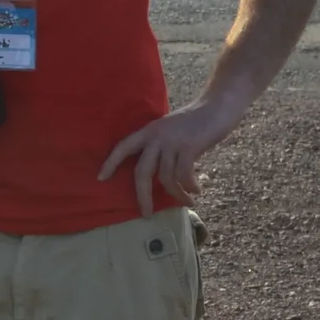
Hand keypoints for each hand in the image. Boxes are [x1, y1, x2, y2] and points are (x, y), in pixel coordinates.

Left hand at [99, 98, 232, 214]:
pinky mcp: (189, 147)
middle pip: (141, 171)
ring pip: (165, 177)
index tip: (100, 178)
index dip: (111, 162)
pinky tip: (196, 191)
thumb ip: (161, 146)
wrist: (219, 105)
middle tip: (146, 213)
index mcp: (148, 131)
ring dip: (177, 194)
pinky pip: (183, 175)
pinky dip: (188, 187)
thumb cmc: (196, 120)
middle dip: (142, 195)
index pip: (123, 147)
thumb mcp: (171, 129)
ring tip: (188, 202)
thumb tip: (158, 172)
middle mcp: (156, 136)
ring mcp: (172, 142)